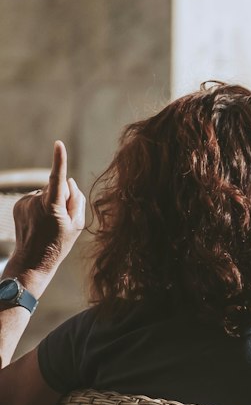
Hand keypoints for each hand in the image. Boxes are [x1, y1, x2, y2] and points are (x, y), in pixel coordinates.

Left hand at [9, 141, 85, 283]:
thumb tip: (69, 181)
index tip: (59, 144)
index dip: (59, 160)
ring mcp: (25, 202)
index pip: (57, 178)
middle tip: (62, 220)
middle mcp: (36, 201)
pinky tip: (39, 222)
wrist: (32, 261)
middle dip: (62, 197)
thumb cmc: (58, 244)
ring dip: (50, 203)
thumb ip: (76, 200)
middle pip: (56, 187)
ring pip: (45, 192)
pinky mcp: (18, 204)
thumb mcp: (77, 226)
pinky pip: (35, 198)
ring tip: (49, 224)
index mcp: (52, 207)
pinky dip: (40, 206)